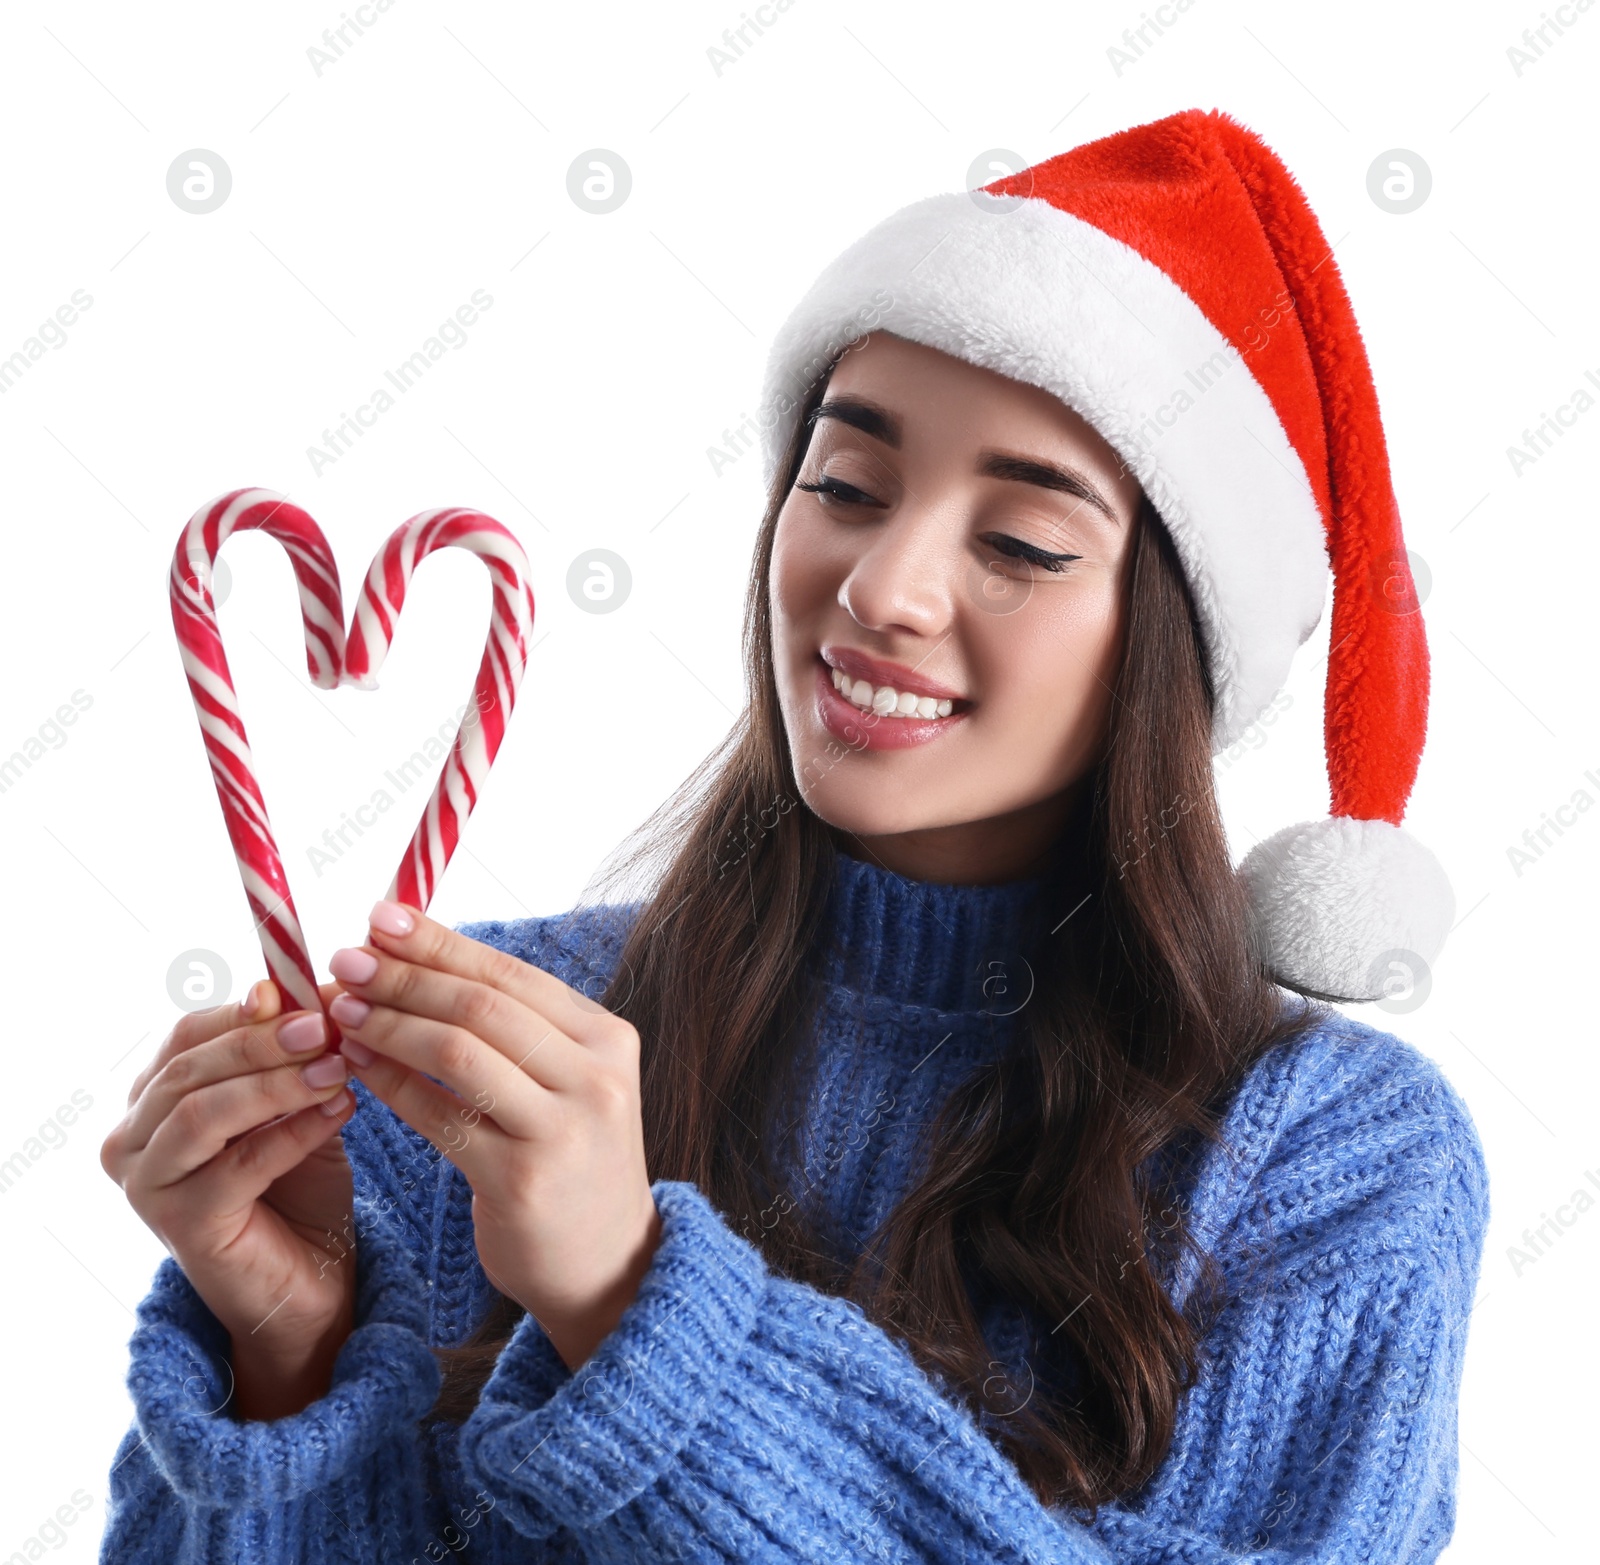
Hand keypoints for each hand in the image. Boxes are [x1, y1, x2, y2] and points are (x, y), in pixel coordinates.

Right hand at [101, 978, 358, 1419]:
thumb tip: (292, 986)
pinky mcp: (182, 1228)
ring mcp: (149, 1187)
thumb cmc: (302, 1182)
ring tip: (338, 1068)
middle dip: (264, 1043)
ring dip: (276, 1084)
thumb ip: (291, 1053)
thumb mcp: (298, 1102)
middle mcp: (133, 1141)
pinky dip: (292, 1133)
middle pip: (191, 1070)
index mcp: (154, 1100)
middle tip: (327, 1026)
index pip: (187, 1035)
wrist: (315, 1279)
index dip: (247, 1011)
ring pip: (203, 1114)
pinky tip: (340, 1111)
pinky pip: (237, 1167)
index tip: (310, 995)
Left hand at [327, 901, 660, 1370]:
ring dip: (390, 1024)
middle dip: (406, 976)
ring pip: (459, 1052)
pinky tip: (357, 1067)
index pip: (510, 973)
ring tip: (341, 1010)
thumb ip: (514, 1028)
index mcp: (606, 1036)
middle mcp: (594, 1075)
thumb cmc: (571, 1160)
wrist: (608, 1263)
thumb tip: (421, 956)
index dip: (440, 942)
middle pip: (482, 1005)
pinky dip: (393, 1085)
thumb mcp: (566, 1081)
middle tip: (344, 957)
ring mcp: (563, 1128)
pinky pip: (442, 1118)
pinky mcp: (522, 1180)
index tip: (380, 917)